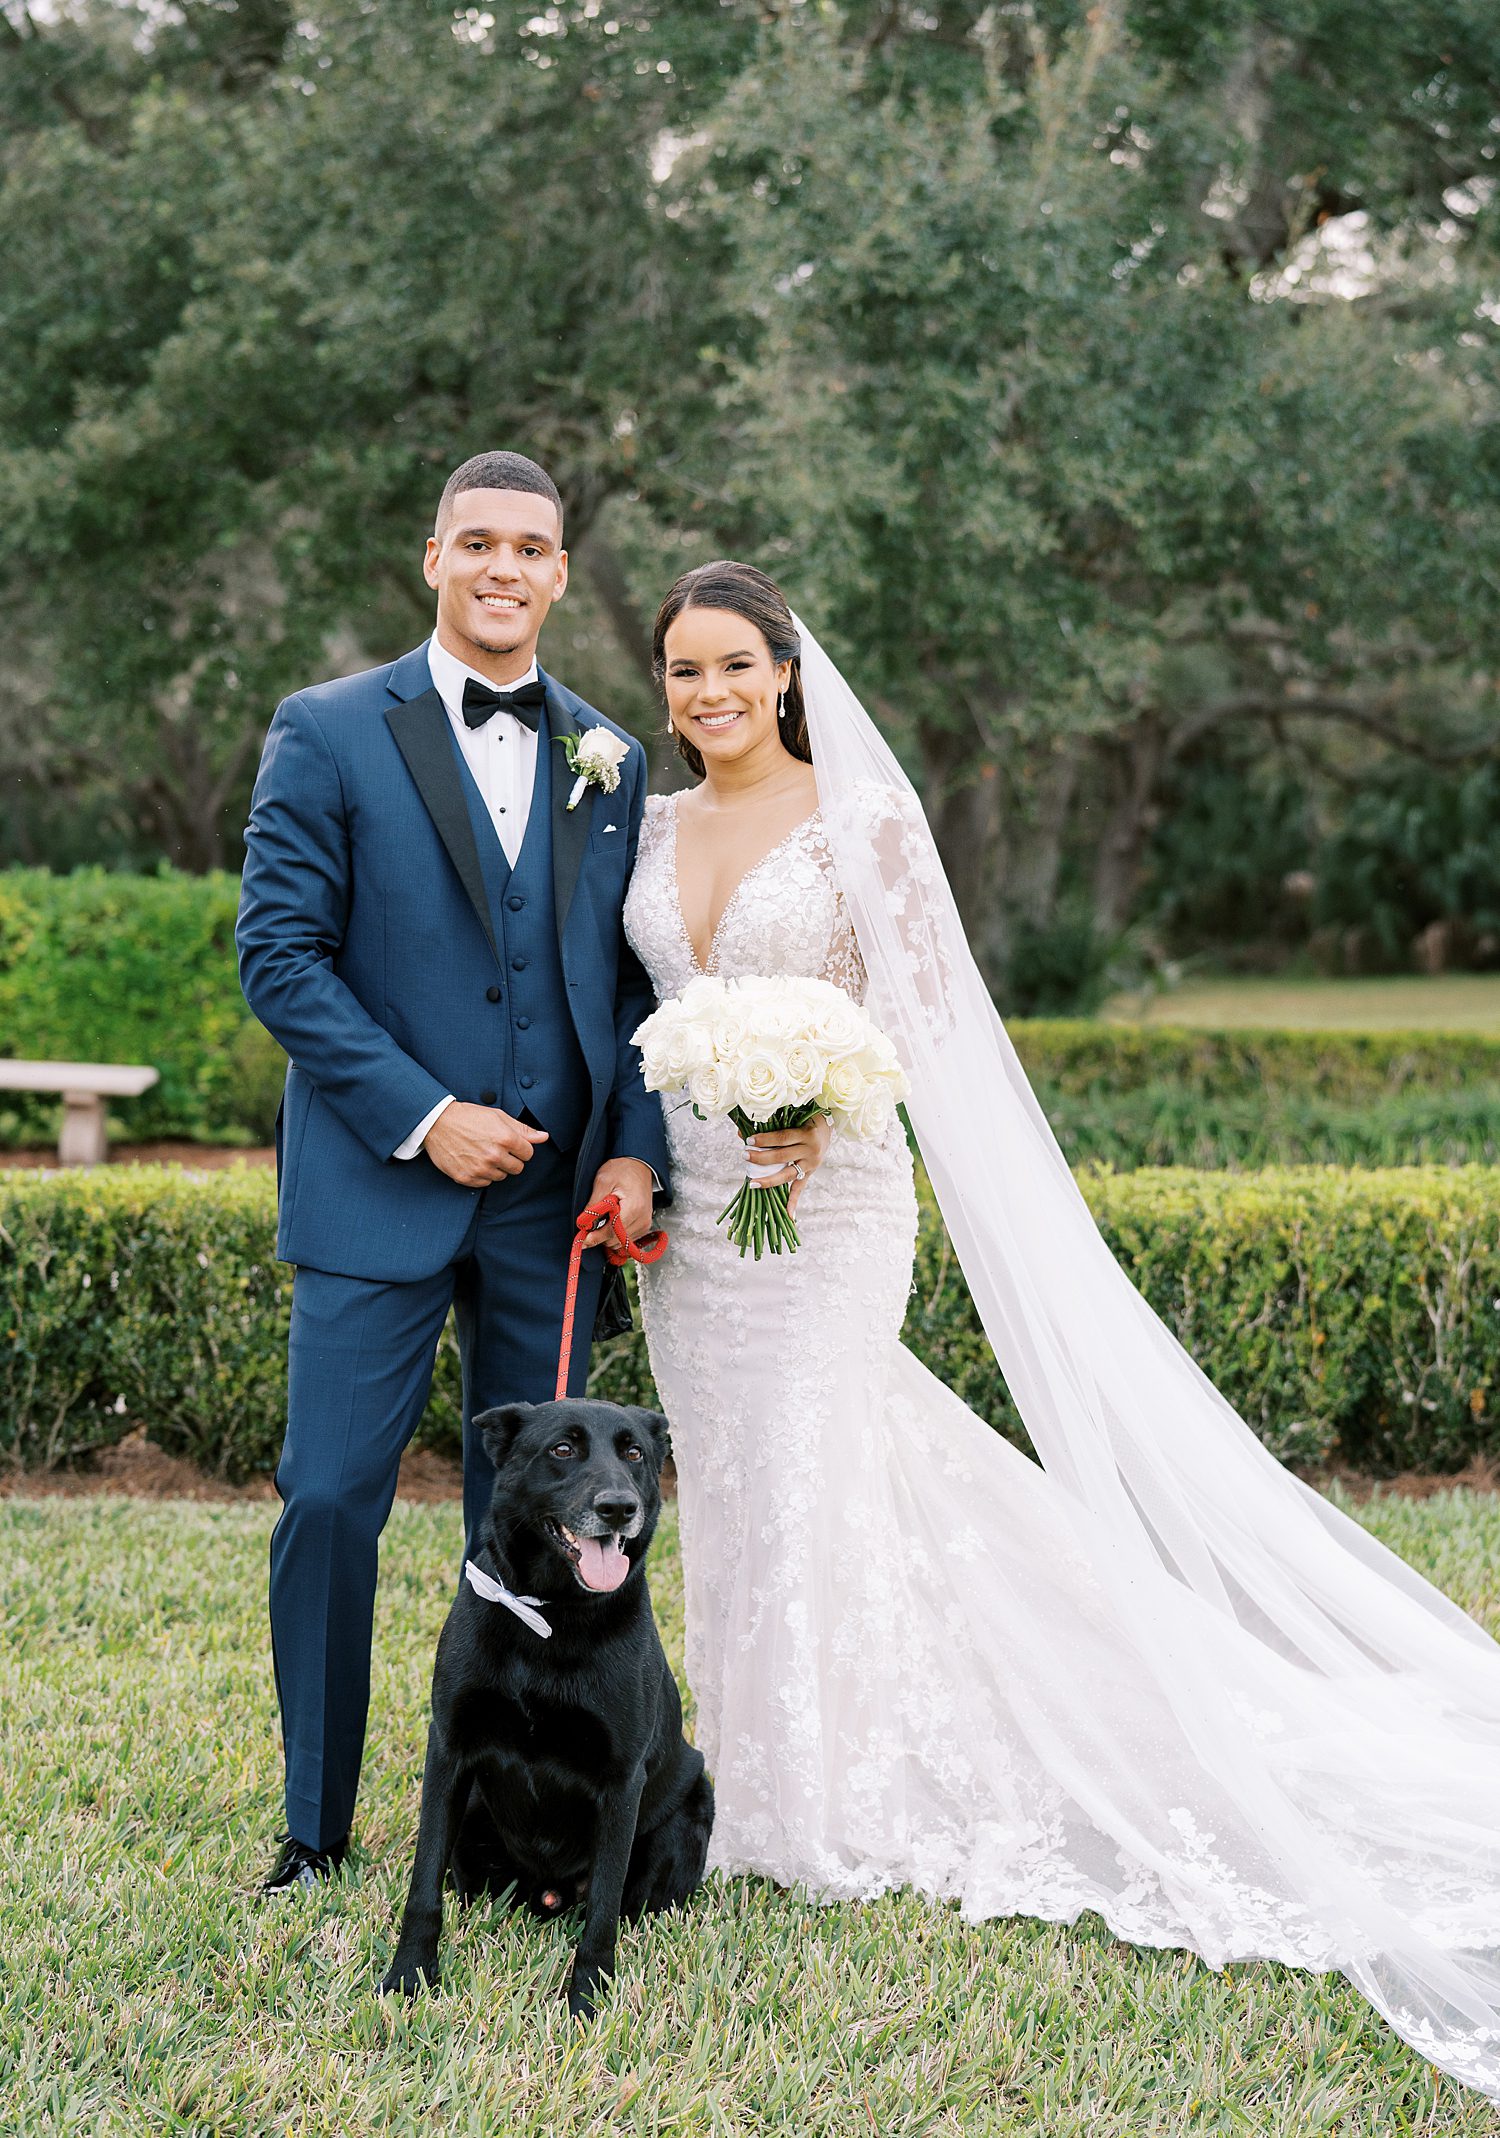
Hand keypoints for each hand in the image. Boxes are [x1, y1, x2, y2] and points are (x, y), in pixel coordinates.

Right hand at [423, 1101, 547, 1186]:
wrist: (437, 1122)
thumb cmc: (468, 1117)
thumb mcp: (498, 1116)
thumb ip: (523, 1129)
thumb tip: (543, 1137)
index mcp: (505, 1138)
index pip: (528, 1154)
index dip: (521, 1148)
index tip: (511, 1144)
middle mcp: (494, 1155)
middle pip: (517, 1168)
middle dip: (511, 1159)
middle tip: (496, 1149)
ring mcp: (480, 1168)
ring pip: (501, 1177)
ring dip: (496, 1167)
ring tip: (483, 1153)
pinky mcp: (466, 1177)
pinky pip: (484, 1183)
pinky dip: (482, 1175)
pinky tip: (473, 1161)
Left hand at [582, 1158, 655, 1248]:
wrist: (639, 1165)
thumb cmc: (623, 1170)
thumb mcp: (603, 1182)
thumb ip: (593, 1205)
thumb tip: (584, 1224)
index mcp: (634, 1208)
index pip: (612, 1232)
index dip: (595, 1237)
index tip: (583, 1239)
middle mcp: (642, 1219)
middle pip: (615, 1240)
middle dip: (600, 1235)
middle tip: (591, 1223)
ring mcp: (645, 1224)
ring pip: (620, 1243)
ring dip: (608, 1235)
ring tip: (604, 1217)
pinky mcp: (644, 1226)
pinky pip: (626, 1239)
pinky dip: (616, 1234)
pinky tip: (611, 1221)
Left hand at [741, 1114, 831, 1216]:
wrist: (828, 1130)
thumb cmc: (805, 1120)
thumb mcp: (793, 1118)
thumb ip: (770, 1124)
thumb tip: (742, 1132)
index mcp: (806, 1133)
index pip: (782, 1138)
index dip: (765, 1139)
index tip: (749, 1140)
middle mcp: (810, 1150)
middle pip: (782, 1156)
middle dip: (761, 1158)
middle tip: (745, 1155)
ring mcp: (811, 1164)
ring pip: (788, 1175)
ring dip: (769, 1180)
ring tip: (752, 1183)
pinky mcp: (810, 1173)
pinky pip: (800, 1188)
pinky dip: (793, 1202)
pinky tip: (788, 1215)